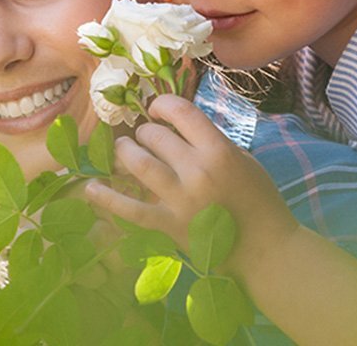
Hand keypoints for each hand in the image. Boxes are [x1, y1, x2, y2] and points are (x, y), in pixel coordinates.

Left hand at [84, 95, 297, 279]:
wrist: (265, 250)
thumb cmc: (259, 202)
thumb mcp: (243, 160)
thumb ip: (211, 143)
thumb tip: (178, 127)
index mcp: (219, 151)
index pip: (182, 112)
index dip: (163, 105)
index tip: (156, 109)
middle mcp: (197, 171)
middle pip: (156, 136)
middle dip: (145, 132)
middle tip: (145, 137)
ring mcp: (180, 200)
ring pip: (139, 164)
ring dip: (125, 152)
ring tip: (123, 150)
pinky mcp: (169, 226)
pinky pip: (131, 209)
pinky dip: (108, 198)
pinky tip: (91, 188)